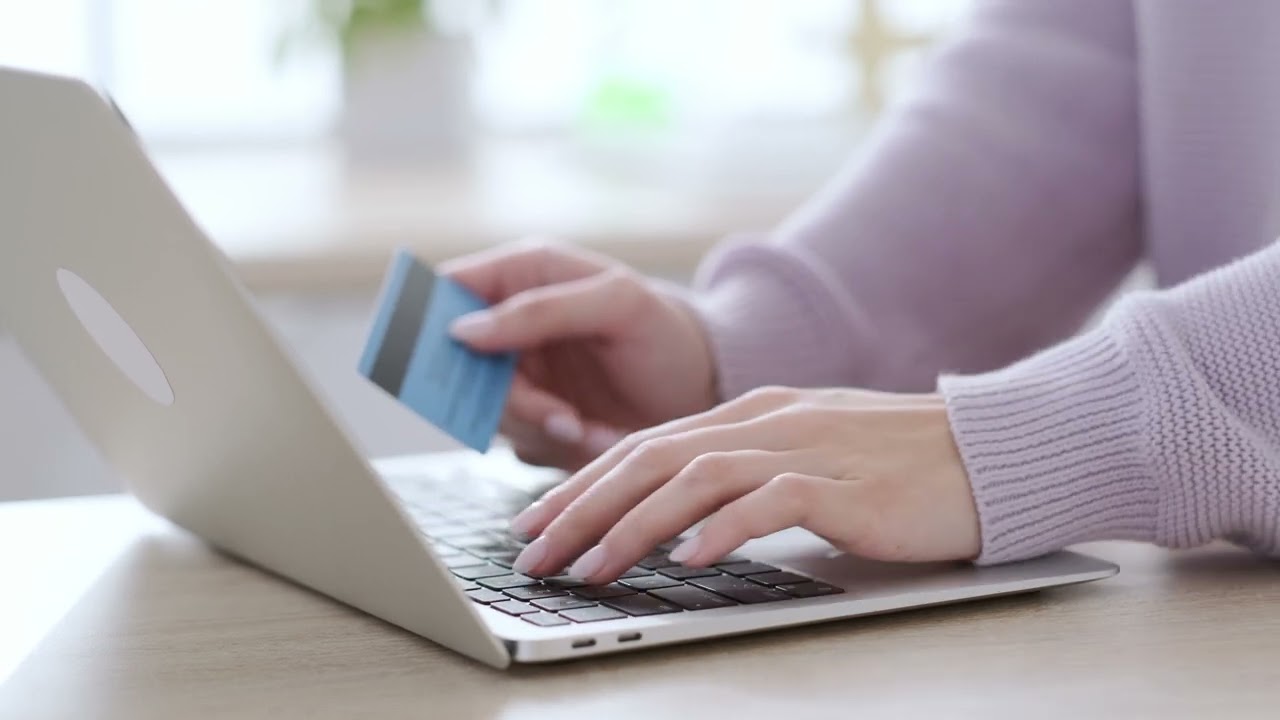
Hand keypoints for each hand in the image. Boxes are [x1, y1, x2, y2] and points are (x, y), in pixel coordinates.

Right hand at [441, 239, 718, 469]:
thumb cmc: (668, 331)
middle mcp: (512, 322)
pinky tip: (594, 435)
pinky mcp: (536, 417)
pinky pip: (518, 439)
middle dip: (502, 394)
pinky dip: (553, 444)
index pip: (448, 287)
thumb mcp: (617, 305)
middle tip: (552, 412)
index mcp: (524, 273)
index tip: (440, 355)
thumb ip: (540, 309)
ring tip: (583, 424)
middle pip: (457, 361)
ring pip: (485, 407)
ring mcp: (521, 373)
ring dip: (534, 424)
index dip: (428, 319)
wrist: (706, 388)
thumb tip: (463, 329)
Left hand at [507, 387, 980, 581]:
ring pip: (694, 478)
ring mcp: (804, 449)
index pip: (645, 445)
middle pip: (652, 458)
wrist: (985, 452)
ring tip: (589, 568)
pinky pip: (769, 503)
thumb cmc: (895, 465)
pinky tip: (685, 560)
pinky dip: (721, 530)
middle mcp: (766, 422)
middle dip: (582, 508)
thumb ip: (741, 475)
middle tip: (534, 553)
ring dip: (633, 525)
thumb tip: (674, 516)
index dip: (581, 484)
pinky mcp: (844, 485)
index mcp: (750, 414)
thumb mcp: (802, 458)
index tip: (536, 522)